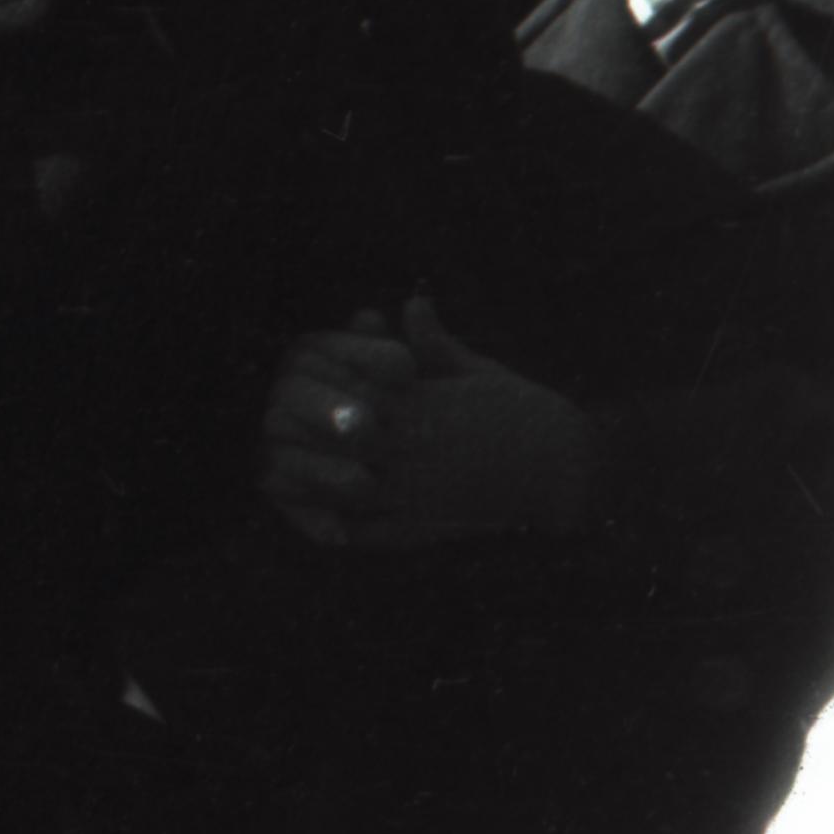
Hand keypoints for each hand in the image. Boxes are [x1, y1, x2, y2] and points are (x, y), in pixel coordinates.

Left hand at [262, 301, 600, 547]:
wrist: (568, 466)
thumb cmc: (520, 410)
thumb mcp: (477, 371)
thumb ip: (435, 344)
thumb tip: (411, 302)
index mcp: (422, 401)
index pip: (357, 386)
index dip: (319, 382)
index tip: (285, 375)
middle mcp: (417, 442)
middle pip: (345, 431)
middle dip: (306, 427)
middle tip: (265, 422)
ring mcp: (422, 486)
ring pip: (352, 483)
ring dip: (310, 478)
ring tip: (270, 475)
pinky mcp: (431, 522)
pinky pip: (378, 532)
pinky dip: (345, 530)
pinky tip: (317, 526)